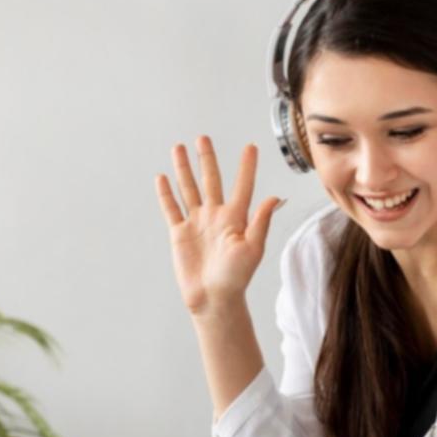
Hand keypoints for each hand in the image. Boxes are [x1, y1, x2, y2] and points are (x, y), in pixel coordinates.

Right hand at [155, 135, 284, 315]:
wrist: (213, 298)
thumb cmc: (237, 277)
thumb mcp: (254, 248)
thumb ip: (260, 221)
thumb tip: (274, 198)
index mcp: (236, 218)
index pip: (242, 185)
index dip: (246, 166)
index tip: (251, 146)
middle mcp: (216, 216)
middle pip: (210, 180)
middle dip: (206, 159)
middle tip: (203, 138)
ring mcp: (197, 223)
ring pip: (189, 188)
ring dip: (184, 169)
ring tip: (179, 148)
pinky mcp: (180, 233)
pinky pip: (172, 208)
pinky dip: (166, 193)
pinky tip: (162, 177)